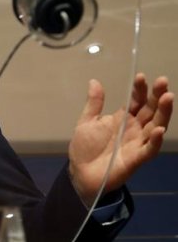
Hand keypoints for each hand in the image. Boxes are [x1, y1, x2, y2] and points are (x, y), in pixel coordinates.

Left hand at [68, 73, 172, 205]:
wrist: (80, 173)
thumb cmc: (85, 148)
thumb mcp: (86, 122)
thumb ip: (94, 104)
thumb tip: (94, 81)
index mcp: (123, 118)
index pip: (136, 101)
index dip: (140, 89)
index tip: (140, 77)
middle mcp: (134, 128)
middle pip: (150, 110)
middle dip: (157, 96)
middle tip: (162, 82)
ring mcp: (137, 142)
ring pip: (155, 126)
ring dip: (163, 112)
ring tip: (168, 97)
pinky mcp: (137, 158)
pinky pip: (150, 149)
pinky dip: (156, 140)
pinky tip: (159, 129)